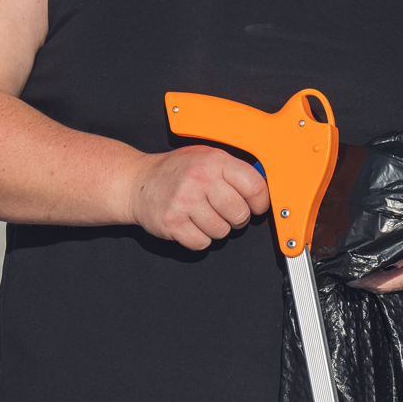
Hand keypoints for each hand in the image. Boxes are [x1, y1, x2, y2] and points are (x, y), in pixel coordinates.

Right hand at [130, 146, 270, 249]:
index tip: (255, 206)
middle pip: (240, 214)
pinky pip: (202, 244)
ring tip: (202, 215)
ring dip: (216, 229)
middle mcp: (200, 179)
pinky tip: (190, 225)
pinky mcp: (172, 223)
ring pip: (222, 232)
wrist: (137, 182)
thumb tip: (265, 188)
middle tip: (224, 212)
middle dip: (236, 218)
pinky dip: (199, 239)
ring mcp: (185, 202)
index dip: (260, 202)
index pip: (255, 187)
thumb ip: (234, 170)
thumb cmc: (175, 171)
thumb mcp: (206, 157)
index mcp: (214, 161)